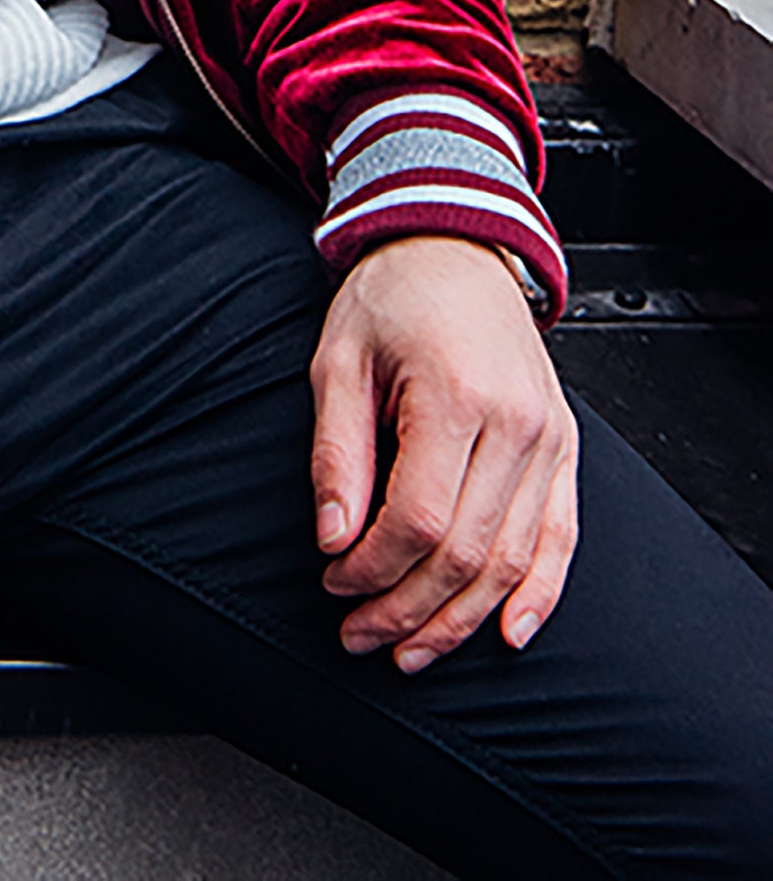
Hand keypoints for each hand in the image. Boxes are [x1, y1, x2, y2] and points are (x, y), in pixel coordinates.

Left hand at [310, 233, 577, 675]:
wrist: (455, 248)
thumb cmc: (392, 298)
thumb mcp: (338, 360)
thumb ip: (337, 453)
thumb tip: (334, 539)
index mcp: (457, 396)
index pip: (419, 520)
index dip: (372, 568)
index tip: (332, 581)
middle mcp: (517, 424)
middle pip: (468, 554)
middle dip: (407, 609)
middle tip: (359, 634)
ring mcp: (550, 440)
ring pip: (513, 561)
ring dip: (459, 619)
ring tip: (409, 648)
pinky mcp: (564, 448)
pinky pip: (560, 539)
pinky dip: (537, 593)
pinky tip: (506, 634)